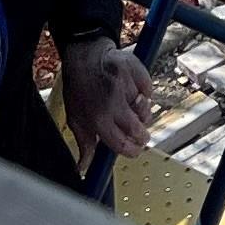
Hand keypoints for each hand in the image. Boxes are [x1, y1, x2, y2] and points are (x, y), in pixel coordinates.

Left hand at [61, 36, 156, 157]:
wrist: (86, 56)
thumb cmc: (79, 89)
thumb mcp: (76, 118)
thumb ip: (84, 144)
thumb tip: (83, 168)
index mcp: (98, 119)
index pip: (122, 144)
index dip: (132, 151)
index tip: (135, 151)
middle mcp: (113, 103)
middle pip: (138, 129)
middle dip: (142, 136)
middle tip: (141, 135)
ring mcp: (127, 85)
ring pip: (145, 110)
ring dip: (143, 113)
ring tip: (134, 109)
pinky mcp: (136, 70)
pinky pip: (149, 90)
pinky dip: (145, 93)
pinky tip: (135, 91)